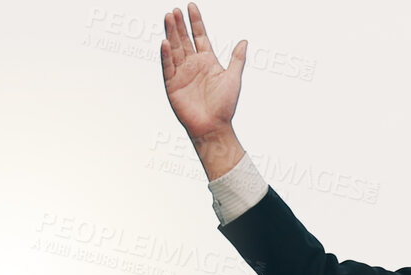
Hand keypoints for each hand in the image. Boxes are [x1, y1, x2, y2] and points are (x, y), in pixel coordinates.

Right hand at [160, 4, 248, 174]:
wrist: (214, 126)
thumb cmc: (225, 105)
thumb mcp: (233, 78)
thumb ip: (237, 59)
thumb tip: (244, 41)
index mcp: (208, 61)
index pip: (200, 36)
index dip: (195, 22)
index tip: (191, 7)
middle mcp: (193, 64)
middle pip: (184, 39)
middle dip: (179, 25)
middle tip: (175, 11)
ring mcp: (182, 73)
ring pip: (175, 49)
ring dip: (171, 34)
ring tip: (168, 17)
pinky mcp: (173, 84)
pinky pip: (168, 67)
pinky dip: (167, 55)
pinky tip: (166, 42)